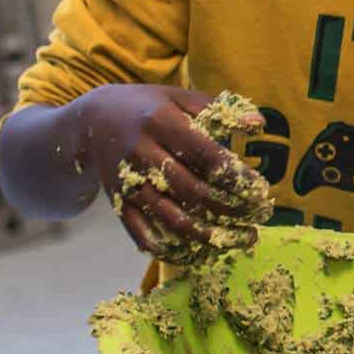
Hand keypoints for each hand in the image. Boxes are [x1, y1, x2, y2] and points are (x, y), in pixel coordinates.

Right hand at [68, 85, 265, 262]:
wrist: (93, 120)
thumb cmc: (149, 107)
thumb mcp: (179, 97)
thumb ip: (219, 109)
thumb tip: (259, 122)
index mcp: (161, 122)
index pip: (205, 155)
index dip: (235, 176)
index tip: (261, 190)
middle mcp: (142, 153)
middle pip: (191, 190)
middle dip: (229, 208)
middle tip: (259, 217)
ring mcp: (127, 181)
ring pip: (169, 217)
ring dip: (208, 235)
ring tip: (239, 240)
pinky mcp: (118, 202)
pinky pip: (141, 233)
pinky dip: (168, 249)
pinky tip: (197, 256)